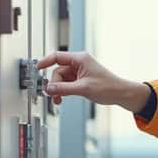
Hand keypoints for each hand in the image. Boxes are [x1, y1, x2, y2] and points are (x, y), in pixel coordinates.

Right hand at [36, 51, 150, 111]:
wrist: (121, 94)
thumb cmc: (108, 87)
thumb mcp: (83, 89)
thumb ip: (63, 89)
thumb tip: (49, 89)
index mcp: (80, 59)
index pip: (57, 56)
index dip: (45, 61)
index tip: (37, 68)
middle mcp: (79, 63)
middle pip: (58, 71)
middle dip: (54, 84)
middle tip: (54, 95)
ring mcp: (80, 72)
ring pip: (61, 79)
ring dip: (59, 90)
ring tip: (59, 100)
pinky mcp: (81, 80)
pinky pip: (67, 84)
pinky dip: (63, 91)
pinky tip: (63, 98)